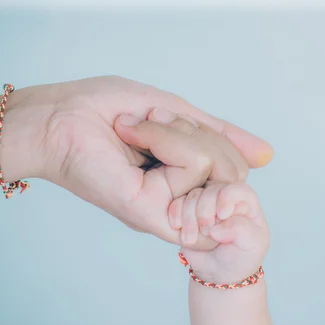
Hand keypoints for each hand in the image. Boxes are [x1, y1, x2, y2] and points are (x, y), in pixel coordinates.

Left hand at [28, 76, 273, 247]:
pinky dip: (165, 138)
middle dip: (196, 130)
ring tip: (131, 129)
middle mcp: (179, 202)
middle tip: (150, 121)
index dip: (217, 137)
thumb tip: (267, 155)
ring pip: (215, 165)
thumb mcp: (177, 116)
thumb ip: (220, 135)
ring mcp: (166, 211)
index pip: (236, 167)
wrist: (57, 118)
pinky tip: (131, 136)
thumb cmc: (106, 112)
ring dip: (174, 131)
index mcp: (185, 183)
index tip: (169, 120)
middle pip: (234, 169)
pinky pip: (192, 167)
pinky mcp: (149, 212)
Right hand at [169, 183, 269, 282]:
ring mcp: (205, 204)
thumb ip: (241, 230)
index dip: (227, 197)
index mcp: (246, 202)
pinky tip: (178, 229)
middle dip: (205, 211)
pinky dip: (176, 215)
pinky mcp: (187, 211)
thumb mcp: (252, 244)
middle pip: (212, 190)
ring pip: (193, 196)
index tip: (223, 215)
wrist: (221, 272)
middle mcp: (225, 199)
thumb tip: (216, 228)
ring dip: (189, 217)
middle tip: (207, 232)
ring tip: (191, 239)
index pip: (237, 188)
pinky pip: (176, 203)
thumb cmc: (242, 256)